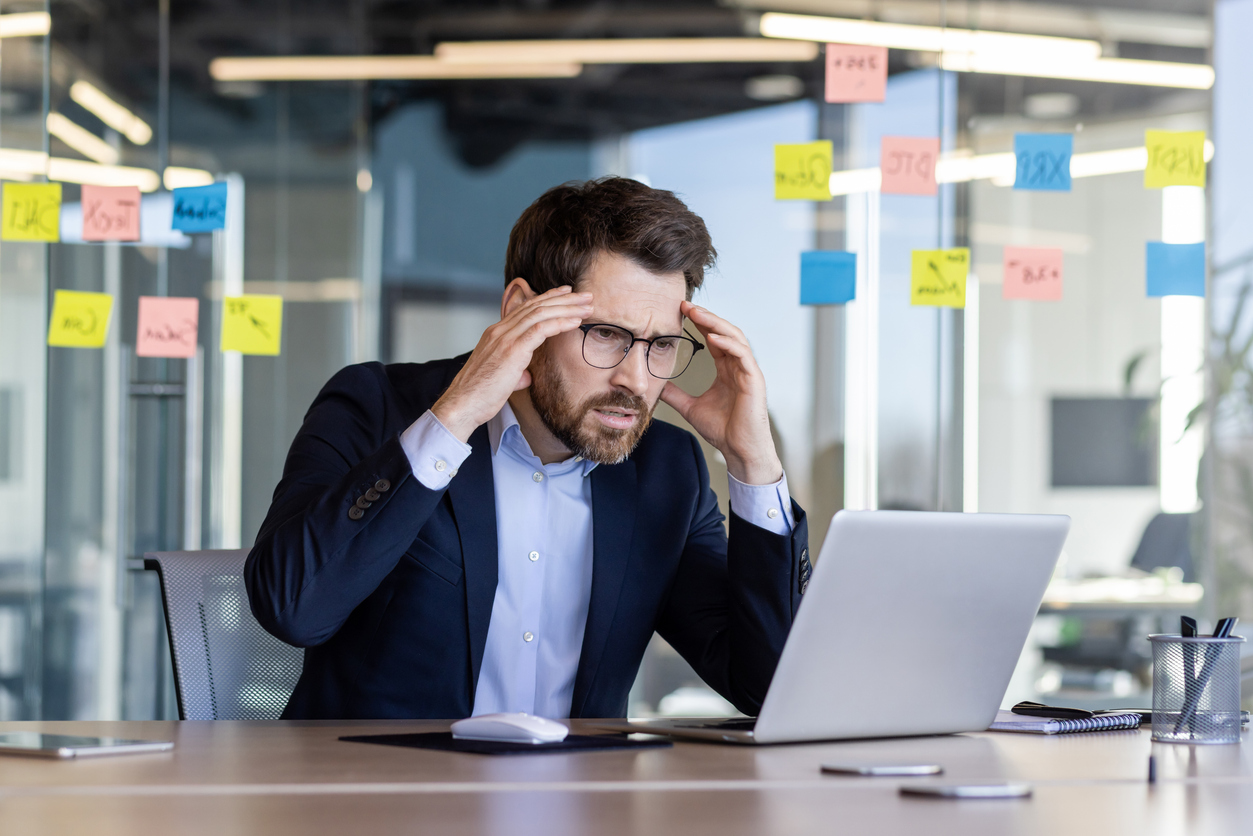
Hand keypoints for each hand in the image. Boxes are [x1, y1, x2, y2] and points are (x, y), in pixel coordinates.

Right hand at [432, 284, 592, 441]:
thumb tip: (525, 375)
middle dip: (564, 298)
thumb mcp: (500, 377)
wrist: (462, 404)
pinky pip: (540, 329)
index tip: (567, 293)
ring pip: (541, 313)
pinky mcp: (512, 350)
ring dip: (568, 307)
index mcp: (496, 333)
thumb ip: (515, 370)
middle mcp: (500, 330)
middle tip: (586, 295)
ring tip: (588, 305)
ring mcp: (505, 338)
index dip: (548, 298)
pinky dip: (560, 322)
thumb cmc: (480, 395)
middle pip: (536, 305)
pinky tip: (576, 321)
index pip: (526, 308)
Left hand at [660, 302, 782, 484]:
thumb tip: (656, 386)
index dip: (699, 324)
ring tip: (697, 314)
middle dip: (705, 317)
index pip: (714, 338)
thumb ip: (675, 394)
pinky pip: (743, 355)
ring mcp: (748, 371)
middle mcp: (739, 366)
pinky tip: (713, 337)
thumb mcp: (690, 407)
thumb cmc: (723, 430)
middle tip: (685, 306)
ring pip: (734, 338)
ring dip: (716, 324)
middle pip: (724, 332)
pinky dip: (728, 344)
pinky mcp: (754, 380)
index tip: (680, 312)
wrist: (739, 450)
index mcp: (727, 370)